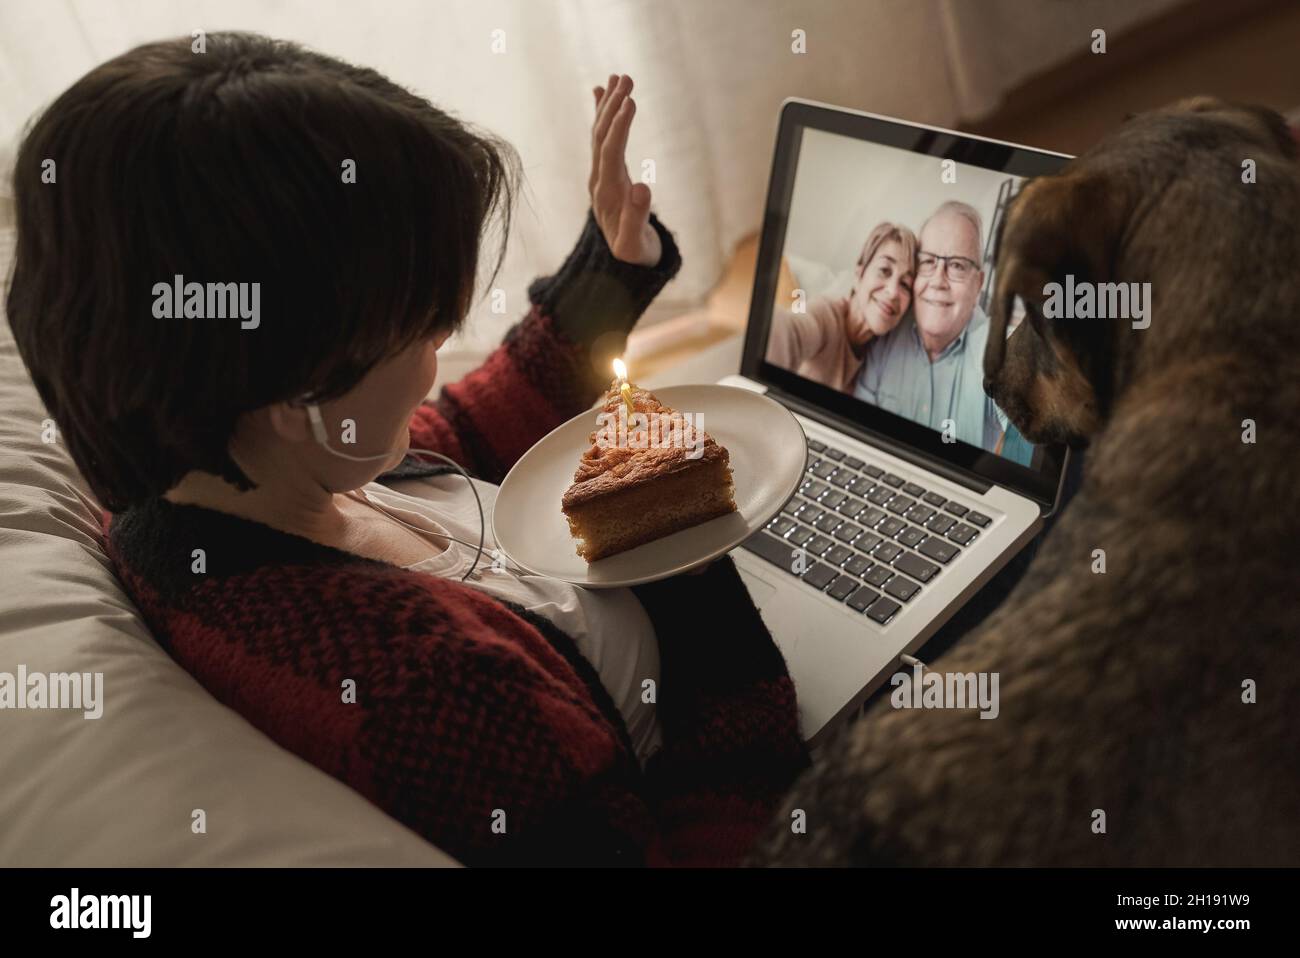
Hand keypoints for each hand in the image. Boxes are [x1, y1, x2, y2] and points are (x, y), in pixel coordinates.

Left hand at [589, 74, 661, 267]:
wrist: (623, 265)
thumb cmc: (634, 256)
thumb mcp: (635, 245)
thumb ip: (637, 219)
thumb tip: (643, 187)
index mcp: (607, 194)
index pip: (611, 153)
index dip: (619, 127)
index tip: (631, 101)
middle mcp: (599, 181)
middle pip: (601, 137)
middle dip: (613, 106)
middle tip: (627, 77)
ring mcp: (600, 176)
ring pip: (600, 133)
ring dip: (609, 104)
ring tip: (619, 76)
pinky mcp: (606, 173)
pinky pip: (601, 138)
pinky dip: (602, 114)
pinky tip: (602, 92)